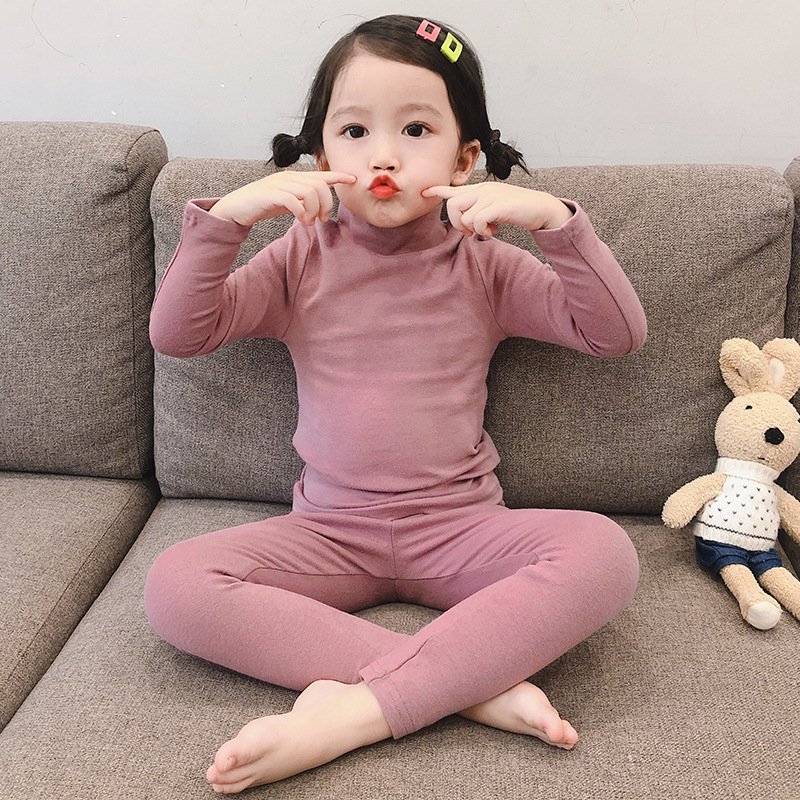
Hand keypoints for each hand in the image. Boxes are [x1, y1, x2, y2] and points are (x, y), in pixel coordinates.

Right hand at [209, 171, 355, 226]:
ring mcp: (278, 185)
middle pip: (319, 185)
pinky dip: (301, 212)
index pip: (320, 174)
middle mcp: (288, 177)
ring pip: (309, 192)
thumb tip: (319, 207)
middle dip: (326, 203)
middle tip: (322, 219)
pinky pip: (293, 200)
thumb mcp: (287, 202)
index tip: (352, 180)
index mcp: (293, 178)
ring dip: (315, 209)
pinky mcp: (269, 195)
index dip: (338, 176)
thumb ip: (302, 201)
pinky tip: (301, 220)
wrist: (235, 209)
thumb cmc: (261, 205)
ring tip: (310, 222)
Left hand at [421, 183, 572, 237]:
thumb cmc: (519, 209)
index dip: (438, 191)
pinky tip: (494, 231)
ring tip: (487, 231)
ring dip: (472, 229)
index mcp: (481, 189)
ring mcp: (491, 196)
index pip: (455, 189)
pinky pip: (477, 221)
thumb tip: (466, 223)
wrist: (542, 208)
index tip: (425, 192)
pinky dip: (482, 231)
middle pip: (453, 205)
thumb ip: (480, 209)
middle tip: (471, 232)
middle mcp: (483, 189)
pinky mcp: (498, 205)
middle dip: (457, 224)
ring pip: (464, 215)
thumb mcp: (496, 205)